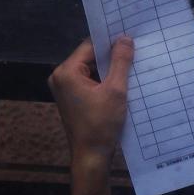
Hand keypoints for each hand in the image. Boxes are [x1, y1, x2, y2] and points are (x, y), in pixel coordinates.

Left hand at [49, 36, 133, 165]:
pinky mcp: (71, 98)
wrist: (91, 156)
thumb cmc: (101, 124)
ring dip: (107, 69)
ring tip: (130, 64)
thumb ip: (120, 62)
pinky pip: (87, 81)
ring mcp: (64, 88)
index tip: (129, 37)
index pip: (89, 46)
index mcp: (66, 72)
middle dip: (109, 56)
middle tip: (133, 49)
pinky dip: (102, 80)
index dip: (109, 42)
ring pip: (89, 69)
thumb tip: (125, 38)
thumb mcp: (115, 90)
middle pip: (88, 57)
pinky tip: (120, 81)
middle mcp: (60, 77)